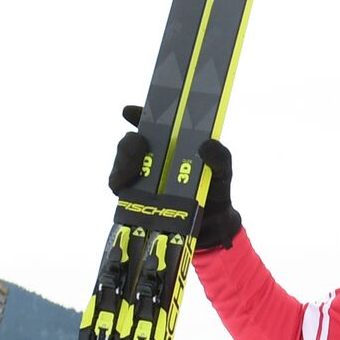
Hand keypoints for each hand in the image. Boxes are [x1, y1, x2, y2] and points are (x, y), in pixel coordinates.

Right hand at [105, 106, 242, 249]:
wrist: (210, 228)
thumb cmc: (215, 192)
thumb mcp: (222, 172)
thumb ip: (220, 157)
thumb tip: (206, 145)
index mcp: (173, 144)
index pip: (152, 123)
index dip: (139, 114)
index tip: (129, 111)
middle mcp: (154, 156)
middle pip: (132, 141)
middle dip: (131, 141)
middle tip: (139, 143)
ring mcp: (141, 175)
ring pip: (121, 160)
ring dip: (124, 161)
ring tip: (133, 169)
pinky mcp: (132, 195)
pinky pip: (117, 184)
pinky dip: (118, 180)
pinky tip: (123, 183)